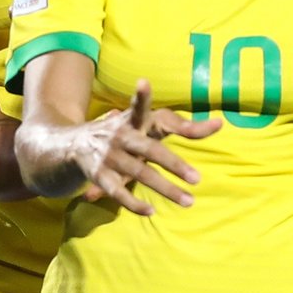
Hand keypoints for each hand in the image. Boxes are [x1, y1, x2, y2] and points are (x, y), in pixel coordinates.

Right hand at [74, 79, 220, 215]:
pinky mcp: (99, 175)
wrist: (71, 144)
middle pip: (150, 150)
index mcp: (134, 121)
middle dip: (174, 164)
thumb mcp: (148, 124)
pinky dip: (134, 202)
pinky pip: (118, 192)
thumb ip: (185, 126)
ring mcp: (109, 156)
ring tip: (189, 201)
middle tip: (198, 179)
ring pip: (140, 174)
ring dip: (165, 189)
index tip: (143, 82)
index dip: (142, 96)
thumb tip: (220, 124)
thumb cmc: (126, 133)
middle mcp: (121, 135)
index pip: (140, 107)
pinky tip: (151, 210)